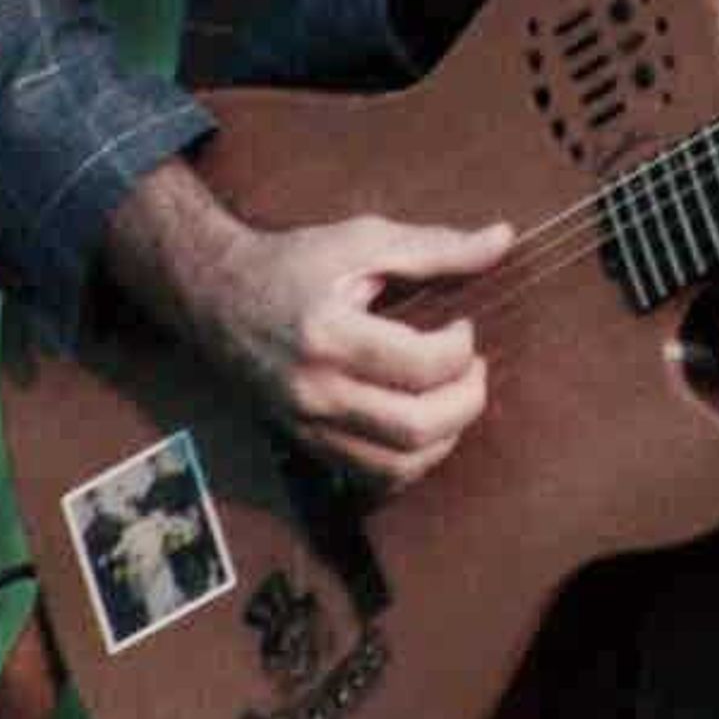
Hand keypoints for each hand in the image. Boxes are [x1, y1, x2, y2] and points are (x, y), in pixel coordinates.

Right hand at [109, 166, 513, 493]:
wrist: (214, 296)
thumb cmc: (292, 263)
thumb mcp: (362, 240)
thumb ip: (437, 247)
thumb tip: (504, 240)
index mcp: (329, 335)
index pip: (422, 365)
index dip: (461, 348)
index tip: (463, 325)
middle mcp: (315, 391)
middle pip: (415, 428)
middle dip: (466, 401)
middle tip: (473, 369)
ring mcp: (307, 426)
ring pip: (398, 467)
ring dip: (445, 438)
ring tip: (452, 396)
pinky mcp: (306, 444)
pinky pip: (372, 479)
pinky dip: (411, 463)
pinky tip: (422, 426)